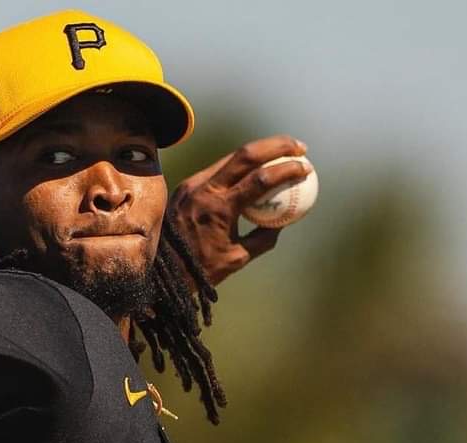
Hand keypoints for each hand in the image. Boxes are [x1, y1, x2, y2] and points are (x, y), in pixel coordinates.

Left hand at [167, 135, 310, 285]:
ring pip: (230, 158)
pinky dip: (238, 167)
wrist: (161, 272)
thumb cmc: (201, 270)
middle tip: (299, 147)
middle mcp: (204, 190)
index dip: (287, 170)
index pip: (261, 179)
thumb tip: (284, 221)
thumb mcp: (237, 258)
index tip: (306, 168)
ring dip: (258, 152)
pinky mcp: (186, 186)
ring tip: (281, 153)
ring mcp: (192, 185)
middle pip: (246, 154)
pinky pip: (217, 170)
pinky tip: (255, 169)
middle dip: (277, 145)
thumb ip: (263, 238)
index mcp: (219, 208)